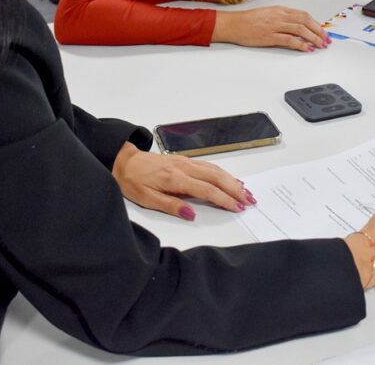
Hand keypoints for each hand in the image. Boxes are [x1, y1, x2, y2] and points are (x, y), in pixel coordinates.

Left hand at [111, 142, 253, 220]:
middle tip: (250, 201)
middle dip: (235, 190)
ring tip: (246, 192)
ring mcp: (186, 162)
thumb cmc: (133, 181)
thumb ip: (170, 206)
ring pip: (216, 170)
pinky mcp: (185, 160)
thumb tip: (191, 214)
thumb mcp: (146, 199)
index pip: (207, 190)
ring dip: (232, 181)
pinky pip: (209, 166)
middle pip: (217, 178)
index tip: (237, 207)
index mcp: (175, 178)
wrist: (124, 161)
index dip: (224, 199)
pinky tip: (230, 179)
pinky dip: (223, 173)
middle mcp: (184, 167)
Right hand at [212, 6, 330, 51]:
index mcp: (280, 10)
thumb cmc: (248, 20)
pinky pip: (290, 40)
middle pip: (306, 21)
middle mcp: (280, 16)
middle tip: (326, 39)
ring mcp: (275, 26)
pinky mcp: (270, 37)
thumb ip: (283, 18)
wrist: (234, 24)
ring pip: (301, 30)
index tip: (322, 31)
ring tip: (320, 45)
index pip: (304, 15)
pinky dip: (301, 44)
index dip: (316, 23)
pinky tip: (307, 48)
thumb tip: (297, 26)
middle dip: (319, 31)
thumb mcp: (268, 14)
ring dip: (314, 38)